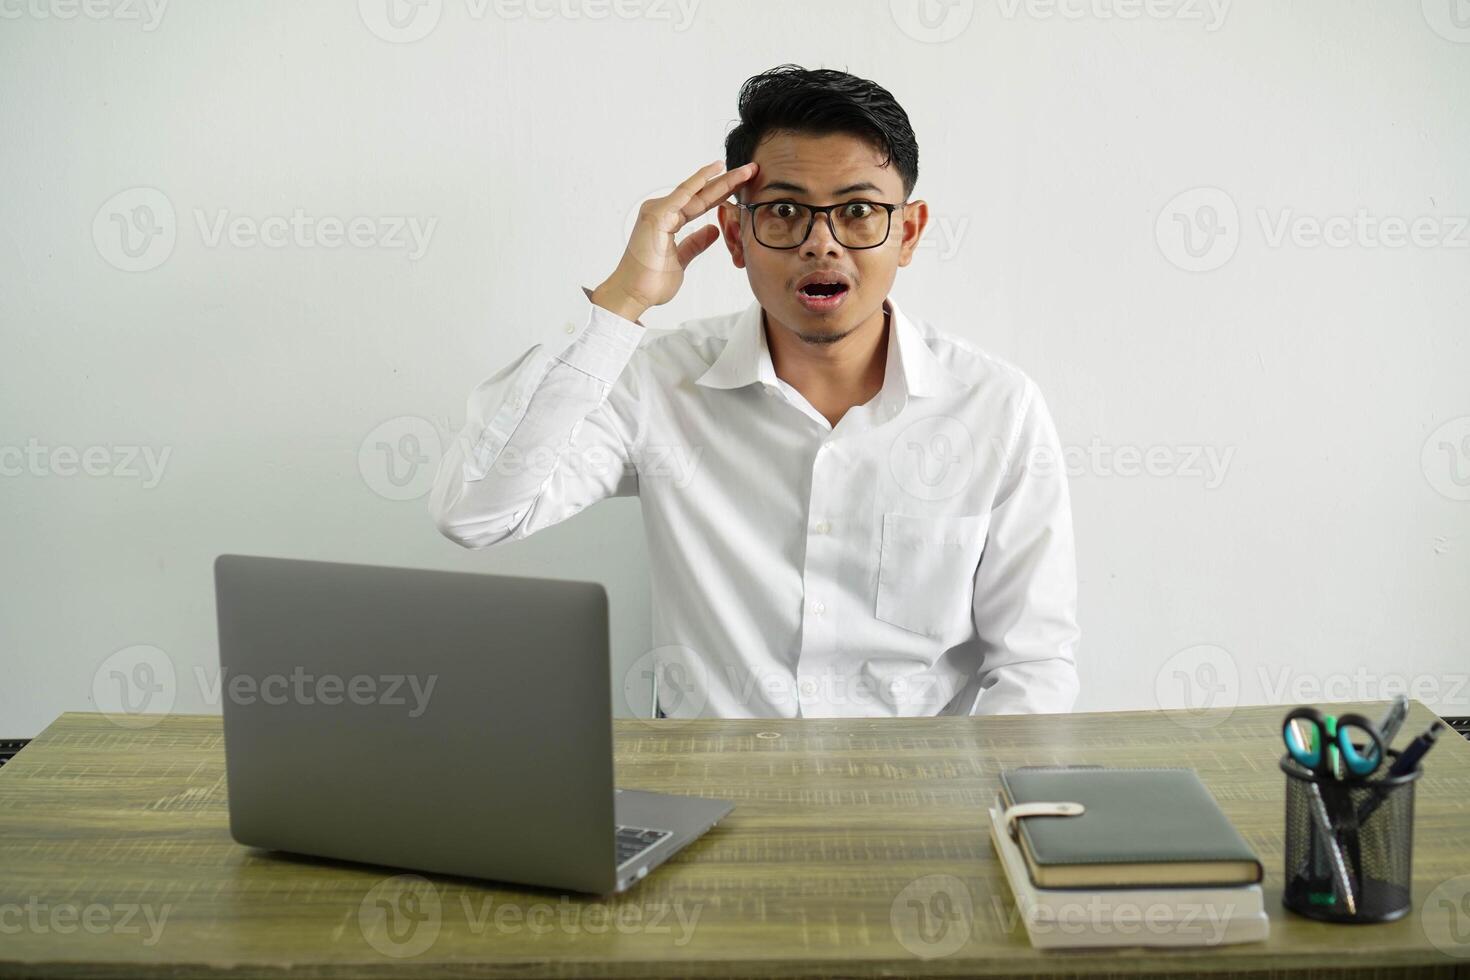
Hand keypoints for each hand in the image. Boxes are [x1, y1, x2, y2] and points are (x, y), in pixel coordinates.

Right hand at [592, 160, 758, 322]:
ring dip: (722, 180)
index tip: (744, 186)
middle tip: (752, 170)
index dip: (723, 194)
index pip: (701, 203)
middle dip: (728, 182)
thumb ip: (695, 243)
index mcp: (667, 220)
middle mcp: (661, 211)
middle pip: (701, 194)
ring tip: (746, 170)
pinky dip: (700, 181)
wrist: (632, 294)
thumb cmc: (650, 281)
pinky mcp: (657, 215)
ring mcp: (658, 211)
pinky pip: (684, 194)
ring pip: (697, 192)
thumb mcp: (681, 260)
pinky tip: (717, 169)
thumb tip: (712, 230)